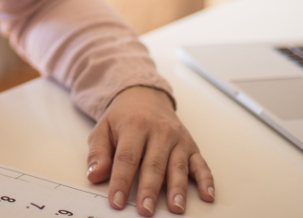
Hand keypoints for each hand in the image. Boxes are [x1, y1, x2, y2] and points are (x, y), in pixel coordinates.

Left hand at [86, 87, 213, 215]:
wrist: (145, 96)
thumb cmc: (124, 117)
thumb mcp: (103, 129)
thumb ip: (98, 153)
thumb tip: (94, 174)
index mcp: (135, 126)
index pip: (127, 157)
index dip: (121, 181)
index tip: (117, 201)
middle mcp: (160, 132)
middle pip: (154, 164)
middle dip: (150, 189)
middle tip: (146, 210)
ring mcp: (178, 139)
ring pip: (178, 166)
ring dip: (178, 189)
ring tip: (176, 208)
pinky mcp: (191, 146)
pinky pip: (201, 163)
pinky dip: (206, 179)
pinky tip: (207, 194)